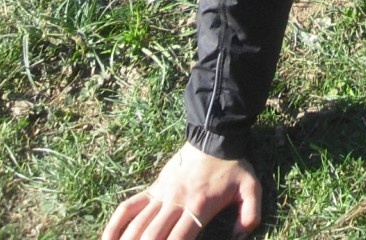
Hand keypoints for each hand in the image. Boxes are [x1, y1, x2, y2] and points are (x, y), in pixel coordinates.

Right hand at [101, 142, 260, 238]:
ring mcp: (160, 195)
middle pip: (152, 236)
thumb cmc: (233, 166)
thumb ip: (251, 212)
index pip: (178, 239)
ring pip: (137, 225)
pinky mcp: (152, 188)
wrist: (215, 136)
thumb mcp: (251, 186)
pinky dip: (114, 226)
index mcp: (198, 207)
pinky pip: (127, 207)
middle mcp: (175, 203)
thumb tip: (241, 234)